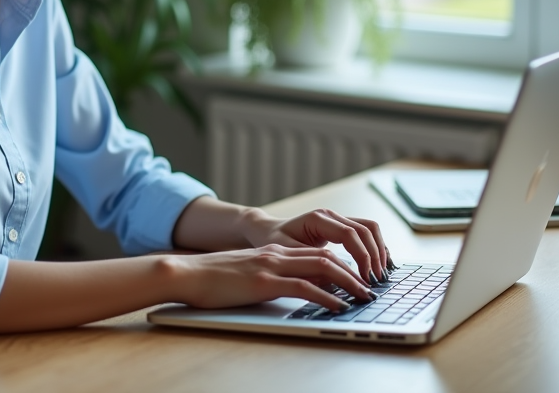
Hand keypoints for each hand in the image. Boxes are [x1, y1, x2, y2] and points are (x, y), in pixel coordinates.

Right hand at [164, 244, 373, 310]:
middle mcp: (276, 256)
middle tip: (370, 287)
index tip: (358, 278)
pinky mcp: (264, 282)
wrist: (187, 273)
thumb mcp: (246, 273)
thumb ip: (267, 276)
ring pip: (321, 268)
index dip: (341, 265)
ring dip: (348, 283)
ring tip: (364, 296)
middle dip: (353, 272)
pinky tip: (338, 305)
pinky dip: (326, 296)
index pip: (316, 254)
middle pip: (326, 258)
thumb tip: (287, 289)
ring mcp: (271, 267)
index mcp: (273, 253)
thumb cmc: (212, 278)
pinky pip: (303, 287)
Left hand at [241, 207, 391, 283]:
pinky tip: (379, 265)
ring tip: (381, 274)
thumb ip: (309, 265)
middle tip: (378, 280)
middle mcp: (331, 215)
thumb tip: (334, 282)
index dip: (362, 256)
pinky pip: (366, 232)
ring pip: (370, 228)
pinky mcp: (341, 226)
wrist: (267, 229)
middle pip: (365, 229)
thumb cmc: (273, 241)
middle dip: (375, 255)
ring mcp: (337, 218)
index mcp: (318, 219)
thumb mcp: (287, 254)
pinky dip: (376, 247)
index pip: (350, 234)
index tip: (366, 278)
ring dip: (379, 250)